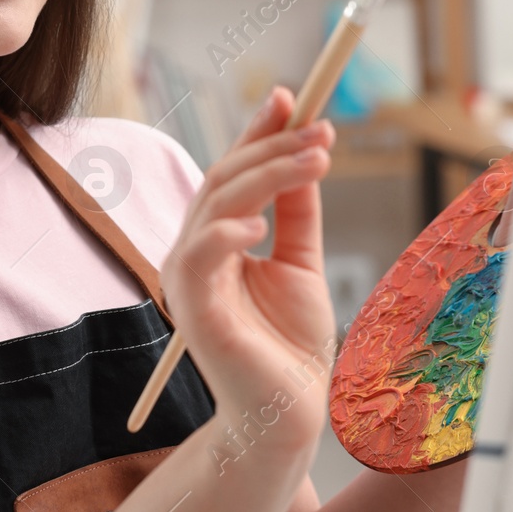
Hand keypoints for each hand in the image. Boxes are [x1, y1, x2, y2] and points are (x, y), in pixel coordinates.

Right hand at [160, 86, 336, 458]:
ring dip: (267, 174)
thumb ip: (297, 214)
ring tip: (317, 159)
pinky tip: (260, 224)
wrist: (288, 412)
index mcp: (216, 239)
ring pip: (217, 203)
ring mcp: (190, 277)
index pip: (232, 172)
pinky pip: (201, 255)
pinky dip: (226, 232)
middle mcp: (196, 250)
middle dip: (272, 146)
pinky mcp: (194, 307)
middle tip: (322, 129)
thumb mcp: (302, 264)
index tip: (290, 98)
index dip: (257, 132)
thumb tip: (306, 156)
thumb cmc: (290, 347)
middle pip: (224, 178)